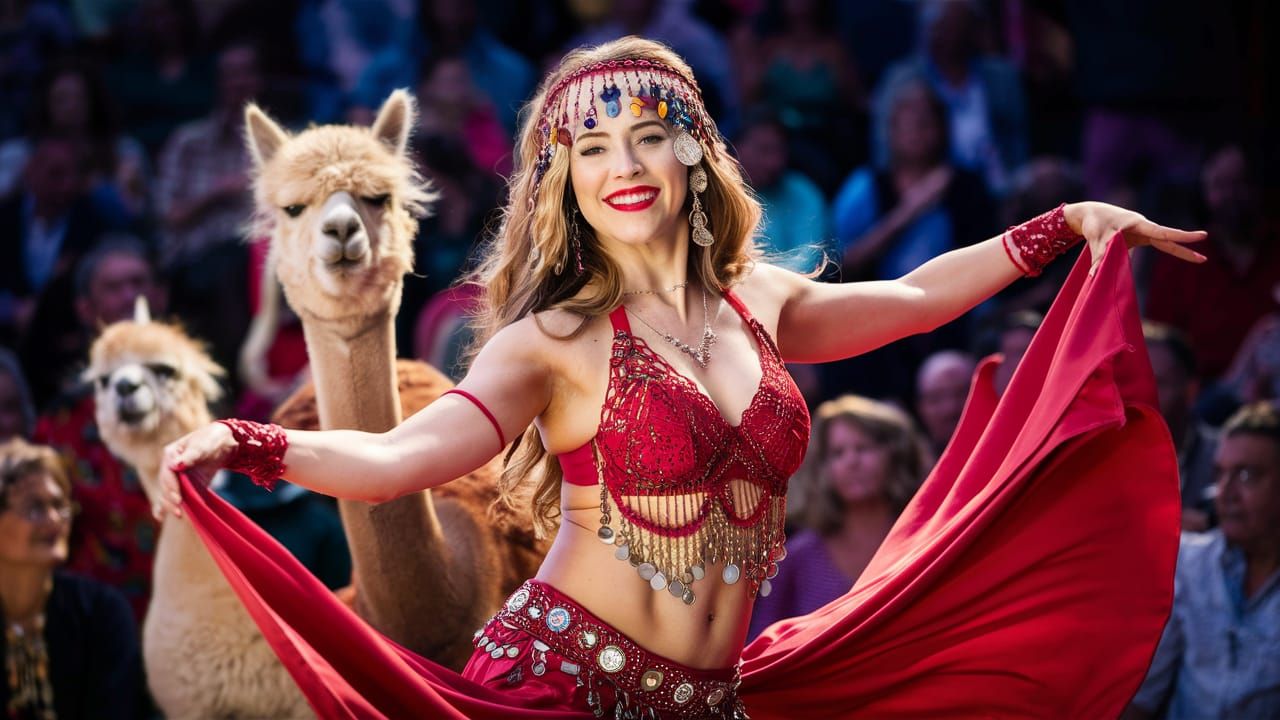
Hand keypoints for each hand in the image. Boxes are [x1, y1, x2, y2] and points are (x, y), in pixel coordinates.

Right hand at [155, 422, 236, 520]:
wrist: (223, 442)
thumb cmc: (212, 440)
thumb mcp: (203, 445)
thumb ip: (190, 455)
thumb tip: (175, 465)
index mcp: (171, 454)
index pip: (167, 473)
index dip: (171, 487)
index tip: (178, 498)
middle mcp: (170, 467)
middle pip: (165, 485)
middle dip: (171, 499)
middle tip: (179, 511)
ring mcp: (176, 477)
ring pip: (167, 493)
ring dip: (169, 505)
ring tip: (178, 515)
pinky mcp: (184, 485)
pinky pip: (172, 496)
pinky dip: (164, 506)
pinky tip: (160, 517)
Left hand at [1063, 201, 1206, 271]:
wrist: (1090, 214)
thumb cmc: (1094, 223)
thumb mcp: (1097, 239)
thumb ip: (1100, 256)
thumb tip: (1095, 277)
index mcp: (1137, 224)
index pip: (1163, 232)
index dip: (1181, 236)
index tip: (1202, 236)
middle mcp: (1143, 227)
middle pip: (1167, 240)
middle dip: (1185, 249)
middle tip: (1204, 259)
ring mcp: (1141, 233)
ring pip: (1163, 244)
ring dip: (1179, 251)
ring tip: (1200, 258)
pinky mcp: (1137, 239)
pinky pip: (1151, 247)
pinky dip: (1161, 253)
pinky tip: (1180, 254)